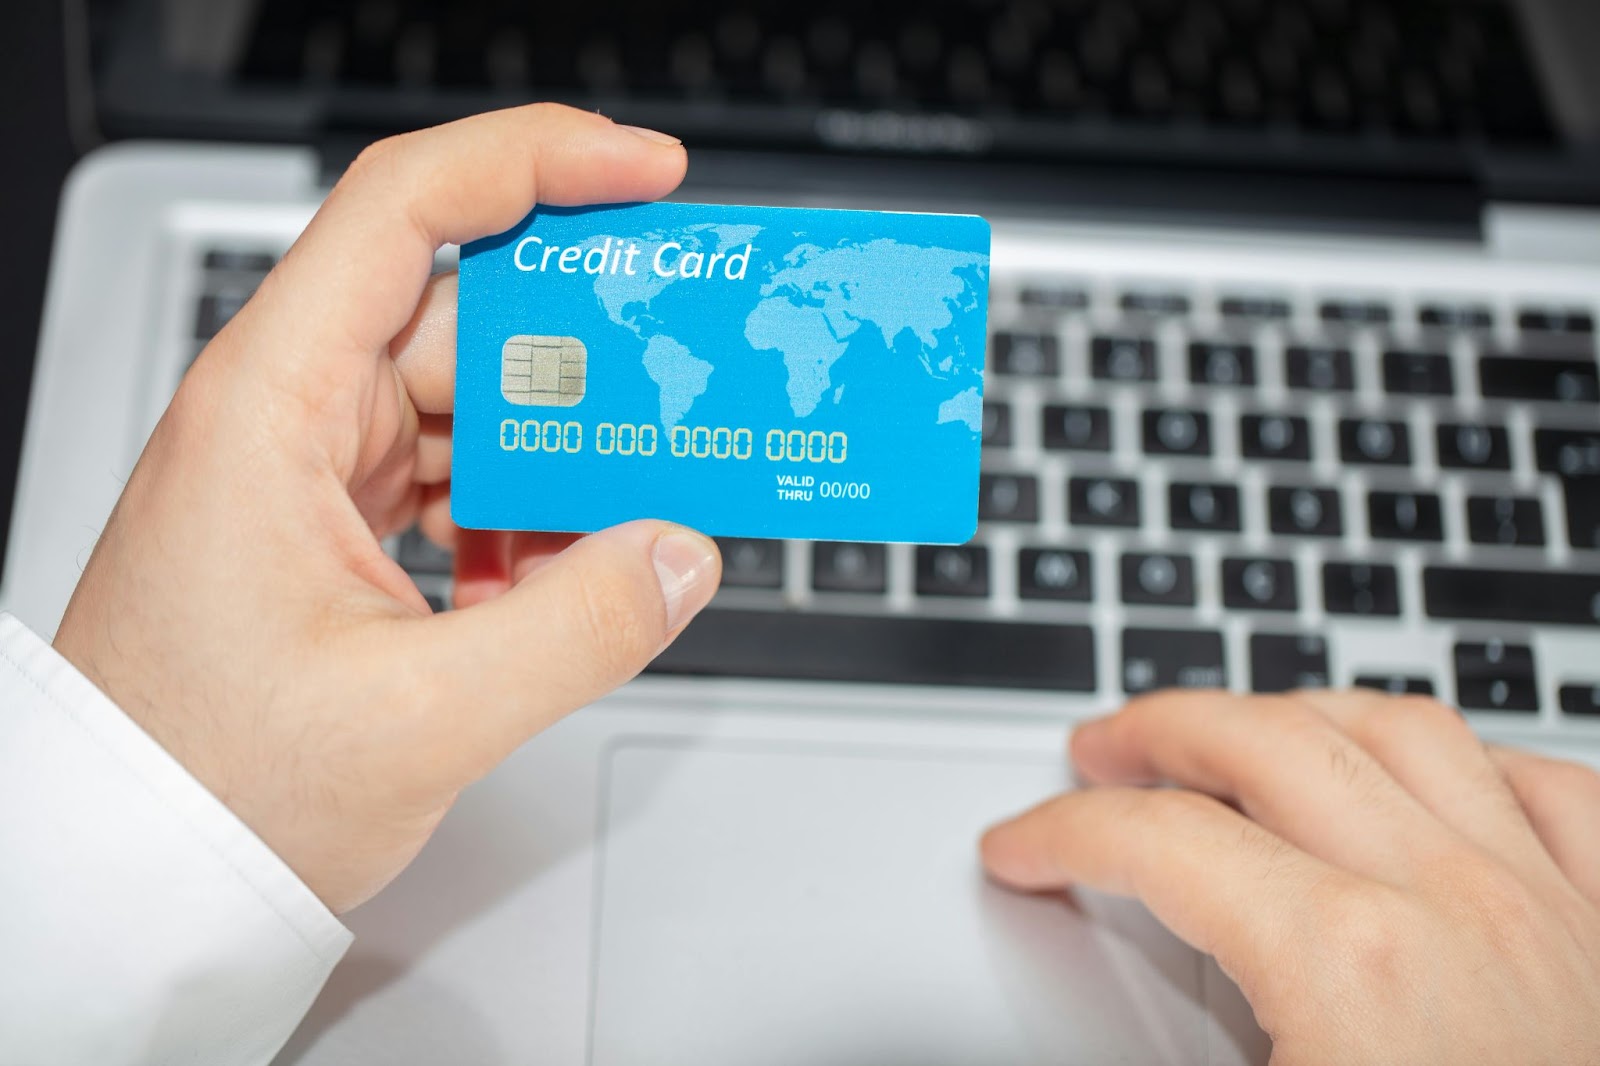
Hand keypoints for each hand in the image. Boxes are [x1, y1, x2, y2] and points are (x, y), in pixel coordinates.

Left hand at [52, 105, 721, 913]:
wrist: (129, 873)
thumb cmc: (202, 788)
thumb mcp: (416, 718)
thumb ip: (576, 629)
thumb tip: (683, 554)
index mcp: (272, 408)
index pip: (405, 210)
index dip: (536, 162)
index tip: (645, 175)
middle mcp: (287, 418)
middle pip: (466, 318)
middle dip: (589, 348)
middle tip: (692, 373)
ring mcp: (310, 474)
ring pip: (470, 409)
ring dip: (561, 450)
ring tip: (645, 492)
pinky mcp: (333, 530)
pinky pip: (452, 481)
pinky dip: (520, 517)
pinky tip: (559, 577)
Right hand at [981, 690, 1599, 1063]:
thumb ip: (1165, 1048)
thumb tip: (1078, 1044)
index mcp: (1346, 967)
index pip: (1160, 842)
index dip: (1064, 832)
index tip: (1024, 845)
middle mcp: (1453, 906)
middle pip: (1267, 746)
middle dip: (1159, 732)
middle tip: (1102, 749)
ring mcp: (1551, 908)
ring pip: (1402, 732)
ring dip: (1297, 716)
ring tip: (1240, 732)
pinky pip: (1552, 790)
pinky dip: (1474, 762)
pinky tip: (1435, 779)